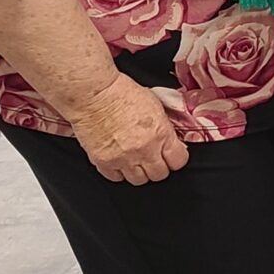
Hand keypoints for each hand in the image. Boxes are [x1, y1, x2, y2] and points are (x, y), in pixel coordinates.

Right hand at [63, 74, 189, 183]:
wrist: (94, 94)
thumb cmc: (122, 93)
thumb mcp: (156, 106)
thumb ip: (165, 128)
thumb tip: (171, 141)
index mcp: (161, 134)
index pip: (178, 161)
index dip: (176, 158)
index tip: (172, 155)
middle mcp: (144, 150)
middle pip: (159, 174)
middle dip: (159, 166)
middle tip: (154, 157)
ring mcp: (123, 159)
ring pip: (138, 180)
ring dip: (139, 171)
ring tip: (136, 159)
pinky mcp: (103, 162)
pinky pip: (116, 178)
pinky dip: (119, 172)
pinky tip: (119, 160)